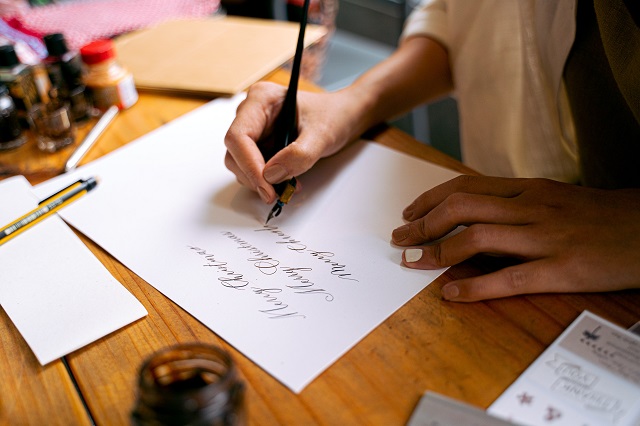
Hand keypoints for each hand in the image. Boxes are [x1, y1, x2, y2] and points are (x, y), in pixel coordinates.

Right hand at [224, 82, 366, 203]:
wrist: (342, 118)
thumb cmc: (333, 116)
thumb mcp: (322, 134)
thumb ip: (299, 154)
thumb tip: (272, 175)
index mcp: (261, 100)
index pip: (238, 136)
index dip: (249, 165)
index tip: (266, 186)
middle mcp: (251, 114)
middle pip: (235, 153)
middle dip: (254, 176)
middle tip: (276, 193)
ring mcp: (254, 131)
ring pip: (240, 164)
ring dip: (260, 181)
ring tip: (289, 185)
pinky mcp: (260, 146)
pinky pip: (253, 169)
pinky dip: (266, 181)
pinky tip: (287, 182)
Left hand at [391, 175, 639, 301]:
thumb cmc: (600, 214)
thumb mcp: (554, 197)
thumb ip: (514, 202)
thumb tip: (473, 214)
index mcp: (527, 189)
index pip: (464, 187)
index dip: (429, 200)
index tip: (408, 213)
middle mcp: (531, 208)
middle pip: (461, 208)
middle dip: (422, 224)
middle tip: (400, 239)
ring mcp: (545, 238)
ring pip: (477, 239)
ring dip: (437, 252)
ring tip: (414, 263)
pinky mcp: (561, 269)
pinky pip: (509, 278)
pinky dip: (474, 288)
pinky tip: (451, 295)